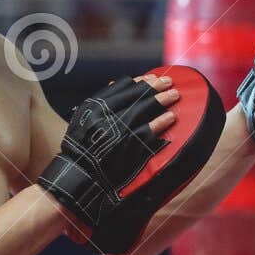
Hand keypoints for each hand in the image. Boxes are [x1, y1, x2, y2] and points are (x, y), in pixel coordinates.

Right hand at [38, 73, 180, 239]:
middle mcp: (105, 116)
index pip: (122, 87)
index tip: (153, 78)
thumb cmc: (83, 146)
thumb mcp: (83, 118)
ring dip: (162, 101)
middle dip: (156, 87)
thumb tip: (115, 82)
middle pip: (136, 95)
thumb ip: (100, 102)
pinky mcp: (128, 146)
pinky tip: (170, 118)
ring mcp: (118, 130)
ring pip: (144, 110)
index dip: (141, 81)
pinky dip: (161, 122)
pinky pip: (149, 131)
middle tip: (169, 83)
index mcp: (94, 106)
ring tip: (175, 96)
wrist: (80, 176)